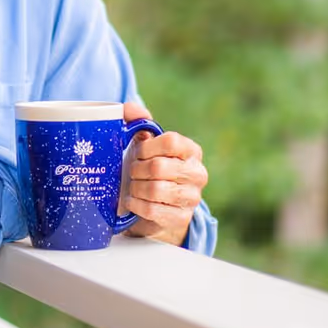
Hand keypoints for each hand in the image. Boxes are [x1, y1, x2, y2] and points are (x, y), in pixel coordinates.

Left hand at [118, 101, 207, 246]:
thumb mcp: (143, 144)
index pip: (171, 141)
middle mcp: (197, 173)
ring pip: (155, 189)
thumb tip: (132, 110)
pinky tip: (133, 201)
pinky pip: (152, 210)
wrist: (154, 206)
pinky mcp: (181, 218)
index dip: (147, 147)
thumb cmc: (147, 168)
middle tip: (131, 172)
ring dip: (136, 188)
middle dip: (137, 169)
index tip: (136, 152)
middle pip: (159, 167)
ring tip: (132, 187)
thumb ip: (137, 121)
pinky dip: (136, 205)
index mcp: (191, 150)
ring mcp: (192, 197)